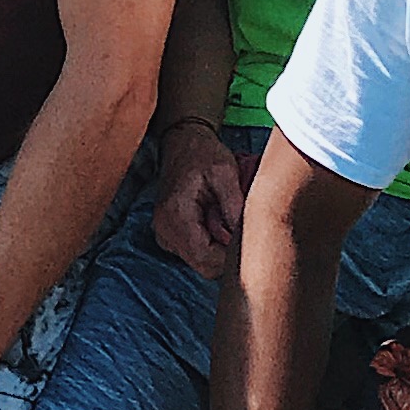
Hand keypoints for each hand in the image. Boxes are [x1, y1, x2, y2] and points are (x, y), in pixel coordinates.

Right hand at [151, 120, 248, 277]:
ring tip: (224, 218)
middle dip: (226, 253)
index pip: (206, 260)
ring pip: (201, 262)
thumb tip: (245, 237)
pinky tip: (215, 221)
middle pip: (204, 266)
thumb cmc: (203, 154)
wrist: (183, 143)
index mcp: (176, 215)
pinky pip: (195, 253)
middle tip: (235, 225)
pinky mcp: (170, 235)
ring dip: (218, 248)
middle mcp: (165, 230)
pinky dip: (210, 244)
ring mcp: (165, 235)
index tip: (243, 236)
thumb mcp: (225, 172)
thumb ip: (234, 206)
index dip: (230, 256)